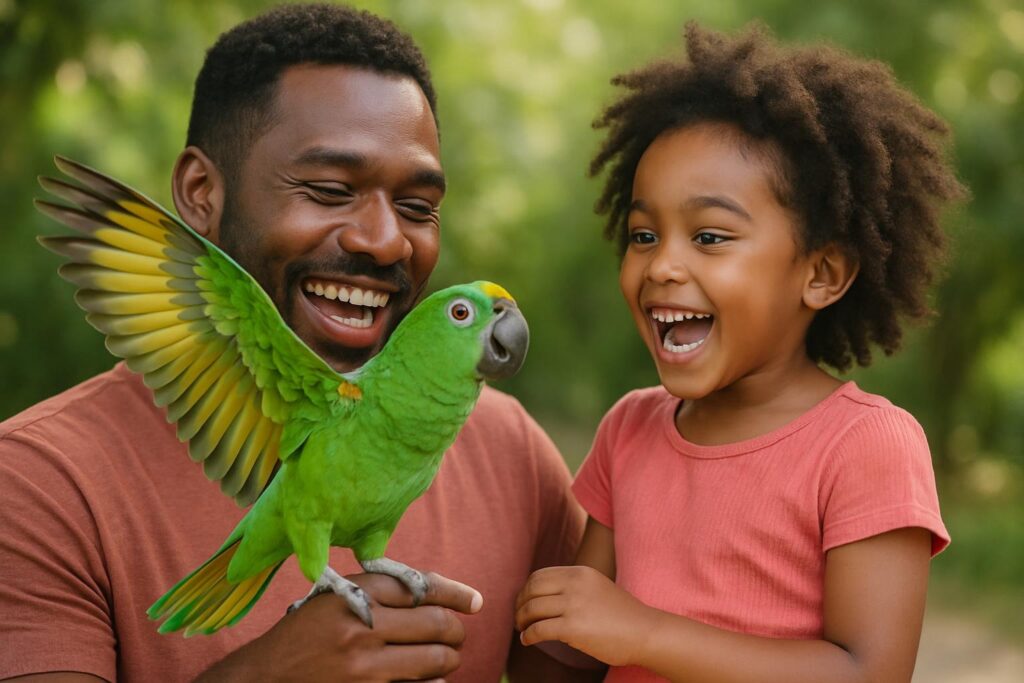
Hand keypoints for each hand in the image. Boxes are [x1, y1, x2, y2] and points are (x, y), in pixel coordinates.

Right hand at [196, 571, 482, 682]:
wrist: (264, 678)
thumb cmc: (302, 636)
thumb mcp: (333, 600)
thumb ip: (378, 593)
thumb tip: (436, 592)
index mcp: (356, 595)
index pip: (422, 587)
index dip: (456, 593)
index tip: (474, 601)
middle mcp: (363, 628)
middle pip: (437, 624)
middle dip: (456, 630)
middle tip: (457, 635)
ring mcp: (366, 668)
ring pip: (436, 659)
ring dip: (448, 659)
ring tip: (445, 659)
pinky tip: (430, 682)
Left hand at [515, 565, 653, 667]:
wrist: (645, 632)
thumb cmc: (622, 615)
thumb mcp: (596, 587)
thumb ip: (573, 586)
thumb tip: (542, 596)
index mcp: (580, 572)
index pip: (539, 575)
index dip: (525, 590)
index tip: (522, 603)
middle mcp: (575, 584)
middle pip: (531, 589)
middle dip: (519, 604)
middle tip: (518, 618)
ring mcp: (574, 604)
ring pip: (532, 609)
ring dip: (521, 621)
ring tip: (522, 630)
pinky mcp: (573, 627)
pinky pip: (539, 629)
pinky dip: (528, 636)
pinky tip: (528, 641)